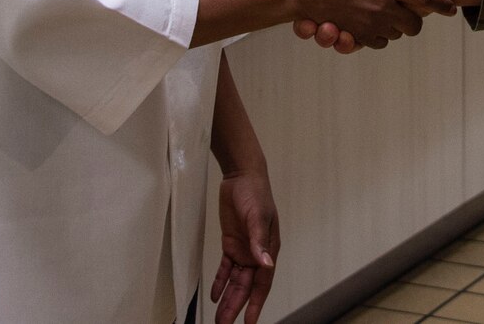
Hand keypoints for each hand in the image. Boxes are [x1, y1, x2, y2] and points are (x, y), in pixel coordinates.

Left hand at [212, 166, 277, 323]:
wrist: (242, 175)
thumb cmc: (255, 192)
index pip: (262, 283)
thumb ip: (259, 241)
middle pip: (246, 287)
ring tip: (220, 317)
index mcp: (268, 249)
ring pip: (235, 281)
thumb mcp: (257, 216)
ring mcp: (244, 249)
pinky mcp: (231, 243)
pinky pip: (225, 268)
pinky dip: (220, 281)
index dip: (255, 303)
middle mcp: (257, 253)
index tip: (248, 321)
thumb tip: (266, 263)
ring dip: (228, 299)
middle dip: (237, 307)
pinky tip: (215, 295)